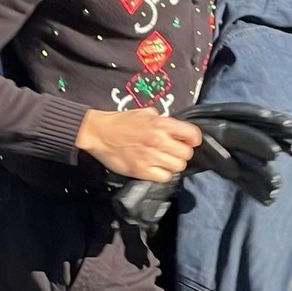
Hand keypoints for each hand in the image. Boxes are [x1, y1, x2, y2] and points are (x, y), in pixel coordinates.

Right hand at [75, 108, 201, 181]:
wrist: (98, 133)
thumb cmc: (120, 121)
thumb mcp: (145, 112)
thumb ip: (162, 120)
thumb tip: (175, 129)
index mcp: (160, 124)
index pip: (192, 134)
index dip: (193, 139)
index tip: (188, 141)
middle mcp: (158, 140)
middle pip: (186, 154)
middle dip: (181, 153)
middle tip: (172, 152)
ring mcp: (150, 157)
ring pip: (178, 167)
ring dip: (172, 164)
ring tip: (163, 161)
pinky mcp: (141, 170)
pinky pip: (164, 177)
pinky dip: (162, 174)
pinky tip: (155, 168)